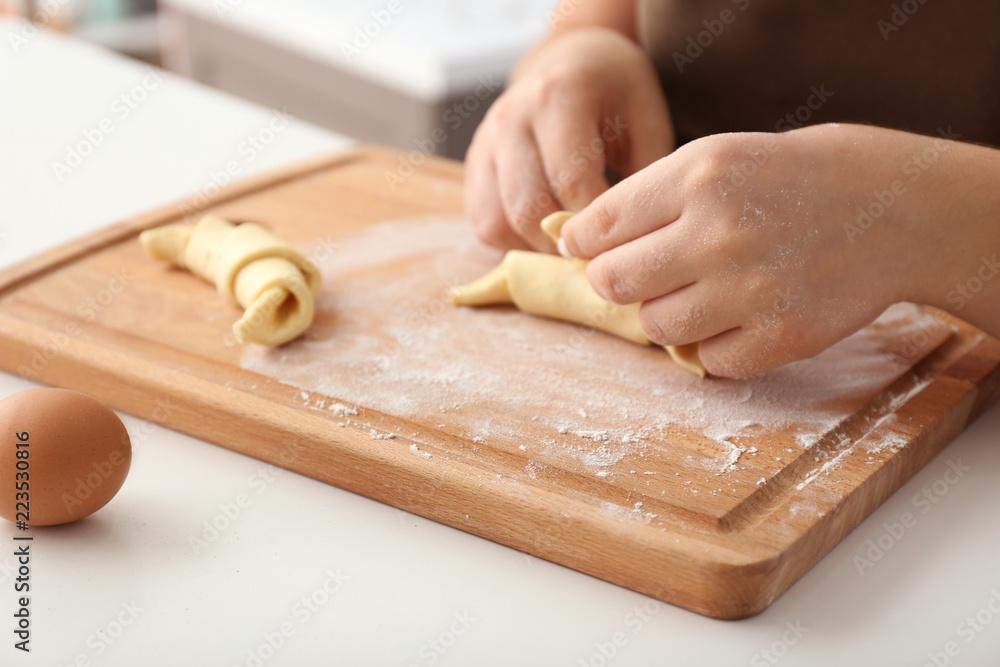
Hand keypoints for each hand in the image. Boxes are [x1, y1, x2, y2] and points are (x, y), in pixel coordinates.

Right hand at [464, 27, 672, 251]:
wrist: (571, 61)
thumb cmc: (617, 94)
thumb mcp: (647, 120)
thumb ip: (644, 177)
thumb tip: (634, 241)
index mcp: (557, 96)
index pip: (571, 181)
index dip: (596, 225)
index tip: (621, 246)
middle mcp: (511, 117)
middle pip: (528, 208)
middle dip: (564, 243)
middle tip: (596, 257)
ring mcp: (485, 142)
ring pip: (498, 222)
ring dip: (535, 248)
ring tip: (571, 250)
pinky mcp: (472, 166)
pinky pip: (483, 223)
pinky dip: (514, 243)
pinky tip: (546, 238)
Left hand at [561, 123, 986, 377]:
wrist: (895, 208)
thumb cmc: (793, 178)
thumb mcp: (719, 158)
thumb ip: (646, 197)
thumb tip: (574, 241)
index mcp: (699, 177)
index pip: (597, 228)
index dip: (582, 245)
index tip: (587, 251)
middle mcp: (718, 233)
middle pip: (612, 283)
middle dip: (616, 282)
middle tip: (643, 275)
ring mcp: (751, 290)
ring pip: (655, 328)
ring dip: (666, 315)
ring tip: (700, 292)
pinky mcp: (781, 336)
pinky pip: (708, 362)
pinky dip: (713, 345)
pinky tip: (739, 315)